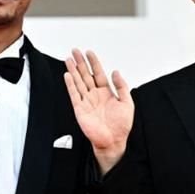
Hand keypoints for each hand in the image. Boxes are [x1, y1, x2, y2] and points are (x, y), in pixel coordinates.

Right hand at [63, 50, 133, 174]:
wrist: (113, 141)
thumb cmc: (120, 126)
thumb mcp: (127, 103)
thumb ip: (122, 86)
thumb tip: (116, 72)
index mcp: (106, 93)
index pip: (98, 73)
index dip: (94, 62)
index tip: (89, 53)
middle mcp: (95, 95)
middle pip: (86, 75)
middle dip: (80, 63)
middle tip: (75, 51)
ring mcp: (87, 101)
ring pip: (78, 82)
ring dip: (73, 71)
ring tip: (68, 60)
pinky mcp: (80, 109)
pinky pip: (74, 94)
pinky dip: (70, 85)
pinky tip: (68, 76)